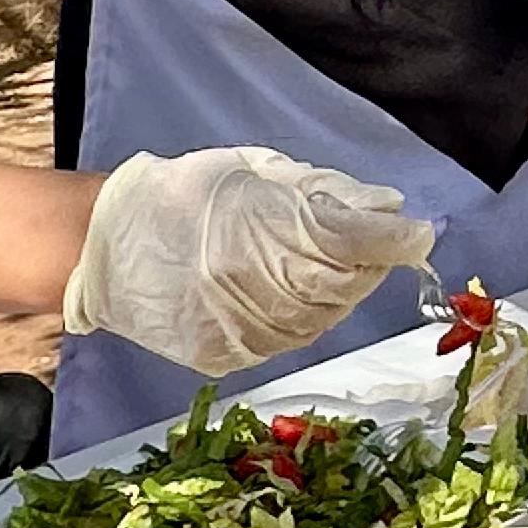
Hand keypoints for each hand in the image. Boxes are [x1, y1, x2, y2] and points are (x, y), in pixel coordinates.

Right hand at [63, 148, 434, 374]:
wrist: (108, 248)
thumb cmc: (185, 196)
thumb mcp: (254, 172)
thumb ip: (321, 190)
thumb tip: (383, 205)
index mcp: (258, 229)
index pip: (347, 240)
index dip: (389, 238)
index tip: (419, 233)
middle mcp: (250, 285)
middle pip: (341, 283)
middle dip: (367, 263)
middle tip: (374, 242)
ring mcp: (238, 328)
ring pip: (322, 318)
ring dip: (340, 291)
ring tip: (326, 262)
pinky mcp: (227, 356)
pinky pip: (289, 339)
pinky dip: (307, 316)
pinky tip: (294, 291)